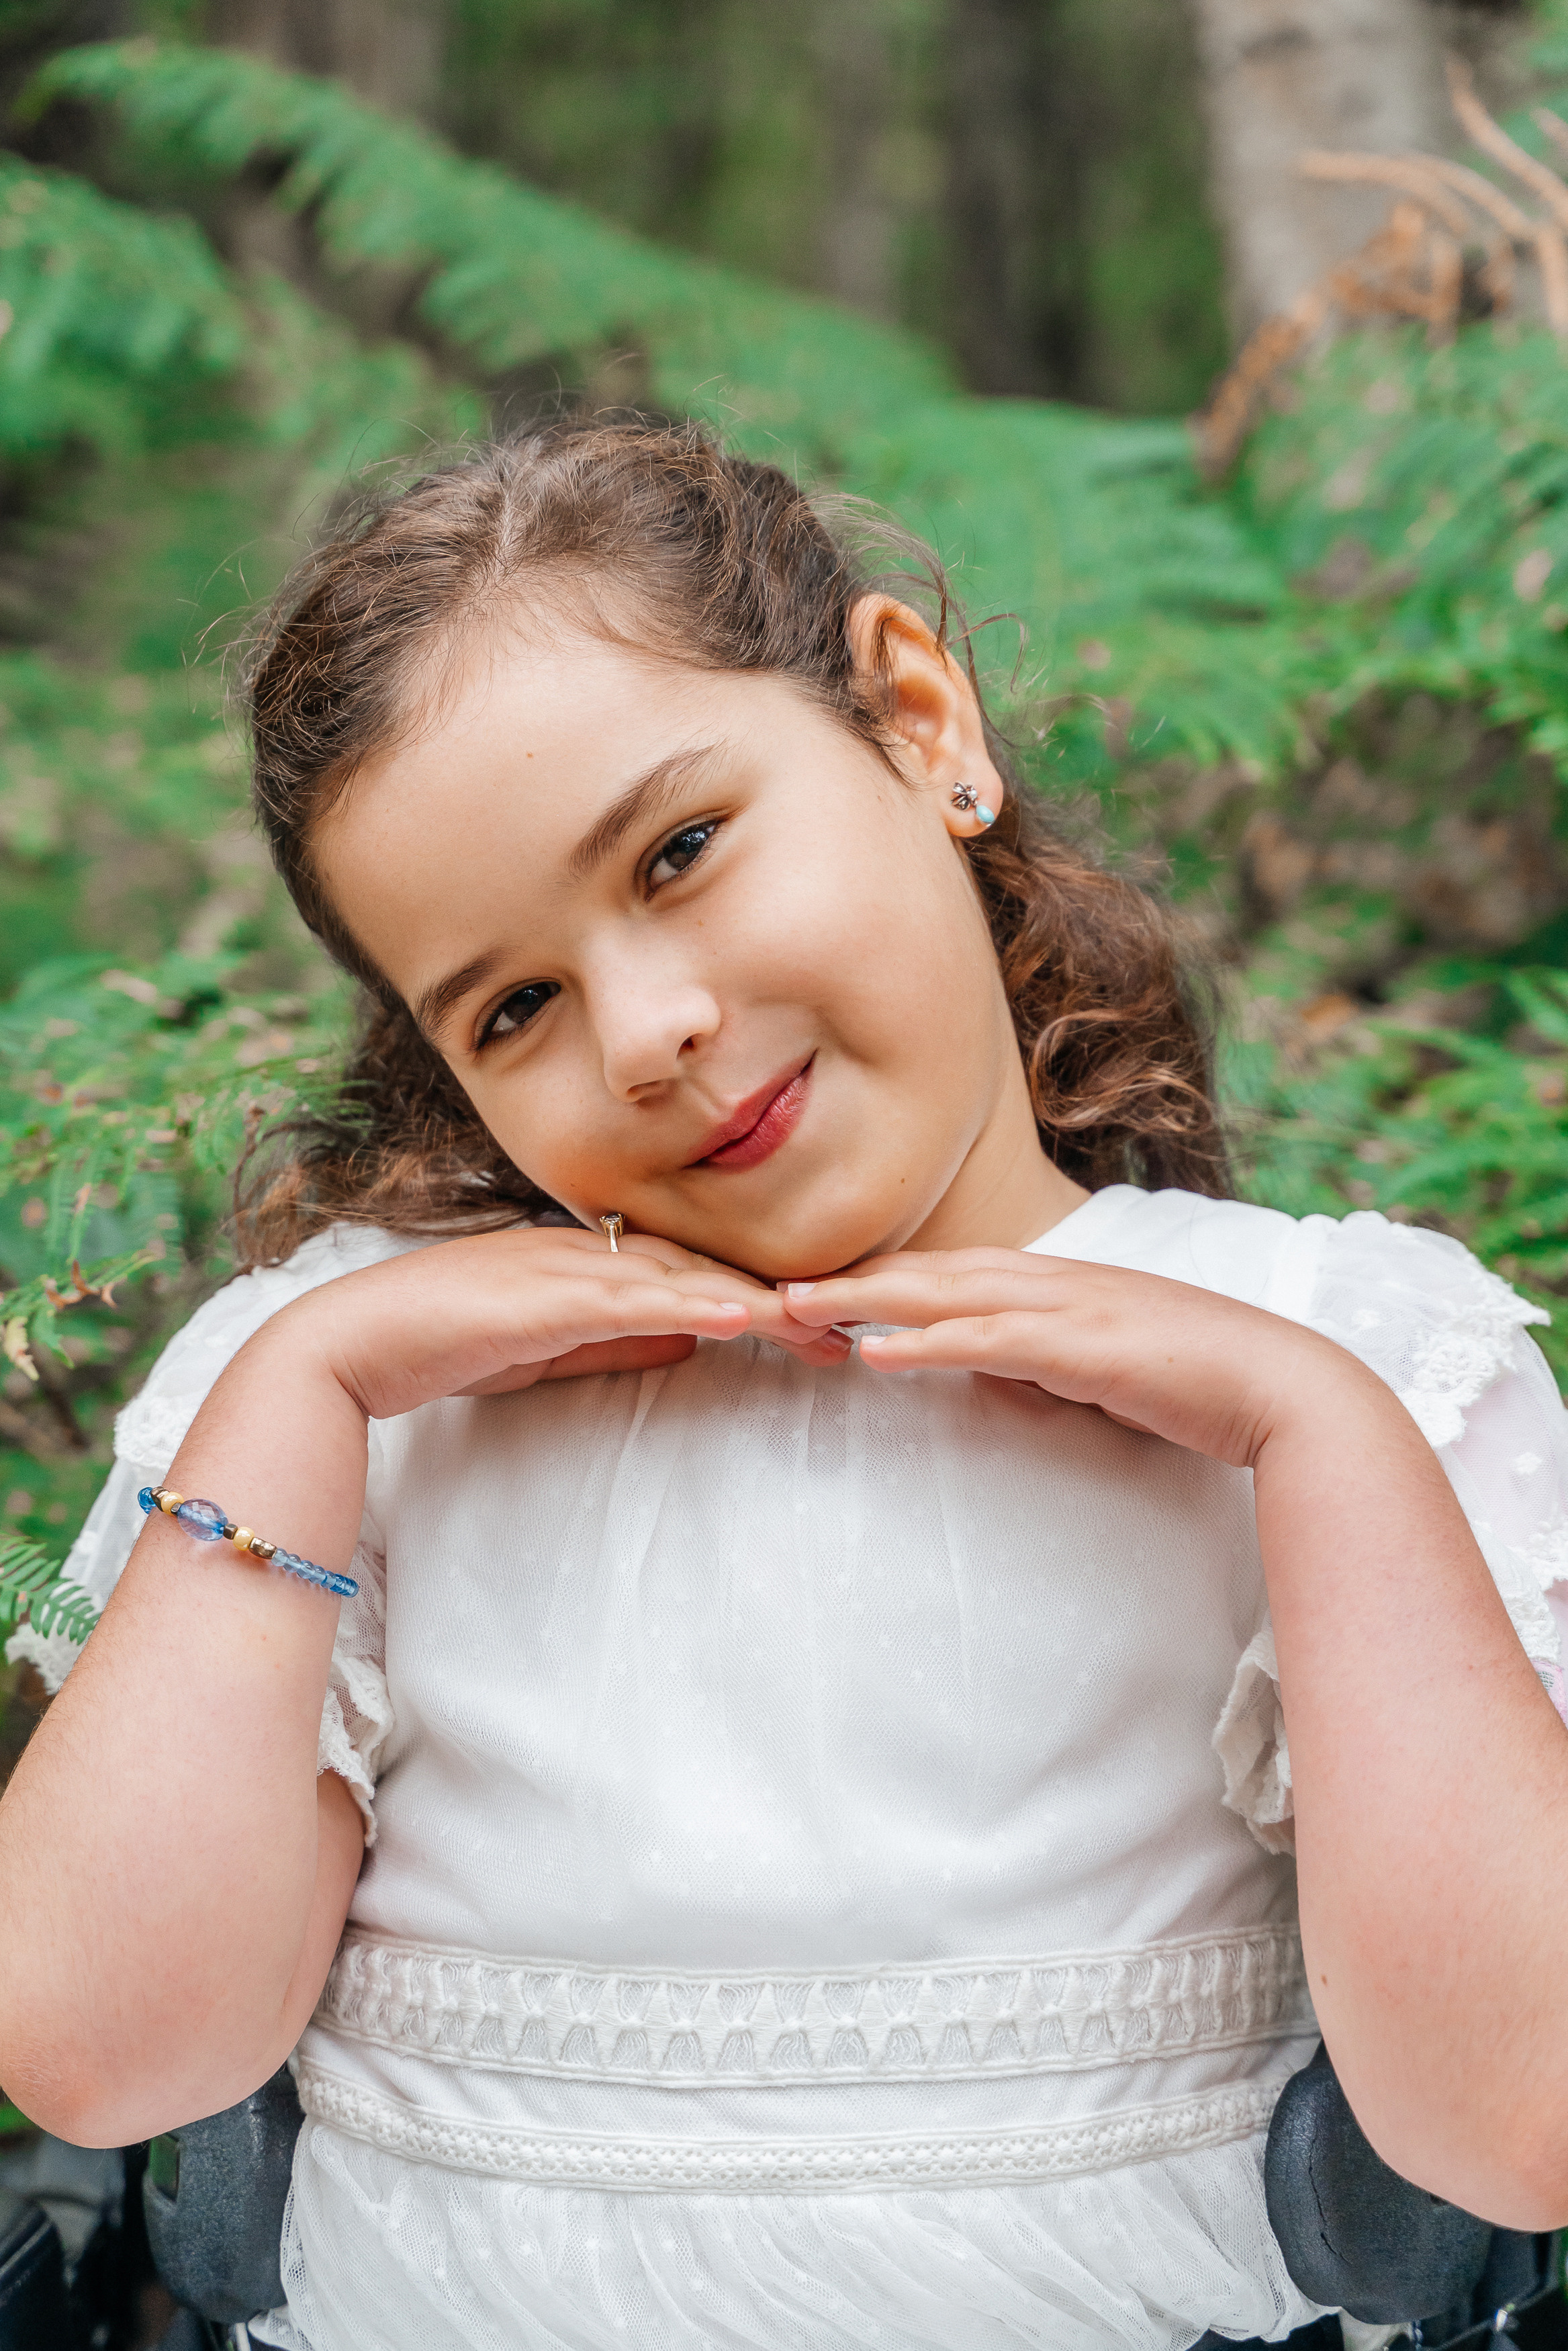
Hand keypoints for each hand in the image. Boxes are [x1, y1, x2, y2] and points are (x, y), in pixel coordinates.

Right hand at [277, 1224, 851, 1423]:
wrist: (351, 1346)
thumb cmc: (445, 1344)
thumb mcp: (555, 1347)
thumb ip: (621, 1341)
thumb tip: (692, 1342)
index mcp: (595, 1262)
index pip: (699, 1274)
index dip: (768, 1295)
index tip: (832, 1320)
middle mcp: (589, 1255)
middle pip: (707, 1271)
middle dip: (785, 1298)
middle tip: (860, 1321)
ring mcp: (566, 1272)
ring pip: (682, 1281)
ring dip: (757, 1302)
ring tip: (827, 1322)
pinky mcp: (541, 1302)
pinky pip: (629, 1304)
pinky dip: (690, 1310)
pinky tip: (743, 1320)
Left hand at [781, 1246, 1368, 1469]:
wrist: (1283, 1389)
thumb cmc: (1198, 1381)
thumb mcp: (1102, 1366)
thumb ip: (1044, 1358)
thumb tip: (992, 1367)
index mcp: (1059, 1283)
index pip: (952, 1273)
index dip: (884, 1280)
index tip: (821, 1288)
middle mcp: (1055, 1281)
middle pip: (932, 1272)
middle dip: (853, 1278)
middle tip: (777, 1287)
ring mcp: (1068, 1308)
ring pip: (947, 1295)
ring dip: (867, 1300)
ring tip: (797, 1308)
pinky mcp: (1083, 1347)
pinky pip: (989, 1342)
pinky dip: (928, 1343)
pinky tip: (876, 1354)